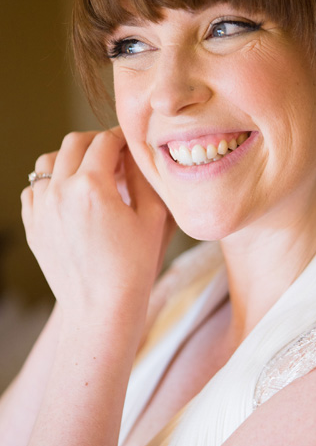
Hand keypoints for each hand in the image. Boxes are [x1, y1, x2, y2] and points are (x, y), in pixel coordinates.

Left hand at [21, 128, 173, 327]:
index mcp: (91, 186)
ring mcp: (41, 209)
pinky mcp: (33, 226)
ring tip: (90, 173)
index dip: (121, 137)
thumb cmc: (133, 267)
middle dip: (96, 142)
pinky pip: (34, 190)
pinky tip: (71, 197)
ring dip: (69, 159)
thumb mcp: (152, 217)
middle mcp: (60, 192)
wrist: (101, 309)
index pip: (105, 142)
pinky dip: (52, 184)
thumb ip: (143, 177)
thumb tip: (135, 153)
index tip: (131, 141)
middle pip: (73, 144)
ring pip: (47, 163)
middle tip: (114, 153)